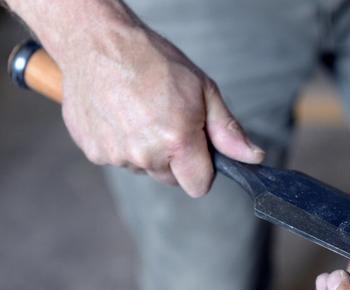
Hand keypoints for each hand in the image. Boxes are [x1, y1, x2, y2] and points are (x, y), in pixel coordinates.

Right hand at [60, 25, 263, 196]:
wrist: (95, 41)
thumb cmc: (152, 60)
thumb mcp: (202, 89)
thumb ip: (227, 130)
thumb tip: (254, 157)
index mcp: (177, 142)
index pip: (199, 186)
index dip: (203, 169)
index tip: (199, 148)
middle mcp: (146, 155)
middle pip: (172, 179)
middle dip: (176, 159)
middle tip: (169, 121)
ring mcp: (117, 156)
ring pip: (145, 169)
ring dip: (148, 150)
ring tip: (141, 112)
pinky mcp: (94, 152)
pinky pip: (120, 158)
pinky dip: (123, 143)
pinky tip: (121, 114)